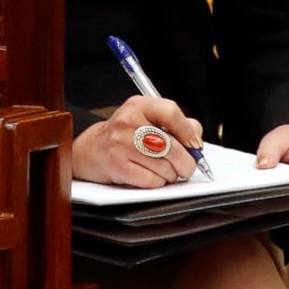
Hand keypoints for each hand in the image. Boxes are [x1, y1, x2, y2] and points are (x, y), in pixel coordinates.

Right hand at [72, 93, 204, 186]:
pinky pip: (152, 180)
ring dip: (171, 174)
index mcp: (138, 105)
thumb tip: (196, 140)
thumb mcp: (147, 119)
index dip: (187, 131)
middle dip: (185, 162)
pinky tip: (151, 176)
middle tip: (186, 166)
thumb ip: (176, 124)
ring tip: (164, 170)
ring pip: (164, 167)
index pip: (171, 112)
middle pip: (172, 146)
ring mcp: (121, 145)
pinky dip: (158, 182)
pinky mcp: (117, 166)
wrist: (93, 149)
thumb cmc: (126, 135)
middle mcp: (128, 122)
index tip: (194, 144)